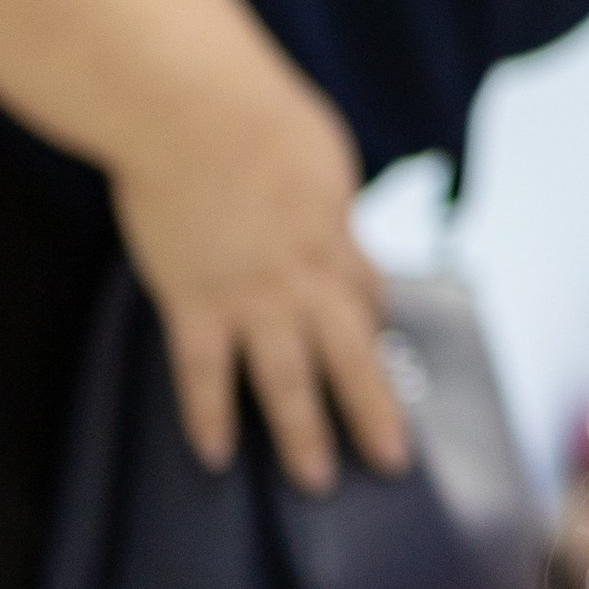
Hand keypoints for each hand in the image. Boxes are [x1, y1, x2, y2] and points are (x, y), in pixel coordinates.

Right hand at [109, 64, 410, 489]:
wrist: (193, 107)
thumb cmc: (253, 106)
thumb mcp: (314, 144)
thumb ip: (320, 183)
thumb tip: (325, 191)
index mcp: (336, 233)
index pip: (366, 293)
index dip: (373, 322)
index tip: (375, 344)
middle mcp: (304, 277)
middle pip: (352, 353)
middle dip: (375, 409)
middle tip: (395, 461)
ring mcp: (251, 296)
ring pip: (287, 379)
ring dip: (304, 433)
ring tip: (317, 482)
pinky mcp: (194, 300)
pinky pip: (203, 372)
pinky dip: (208, 414)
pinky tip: (215, 456)